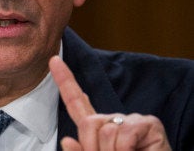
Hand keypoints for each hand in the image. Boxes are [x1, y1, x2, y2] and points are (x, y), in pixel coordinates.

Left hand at [49, 56, 170, 150]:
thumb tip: (66, 141)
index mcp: (98, 129)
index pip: (76, 103)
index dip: (64, 81)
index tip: (53, 61)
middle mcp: (114, 120)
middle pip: (88, 123)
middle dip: (92, 146)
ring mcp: (132, 120)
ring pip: (106, 130)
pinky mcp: (149, 124)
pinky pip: (125, 132)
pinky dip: (125, 149)